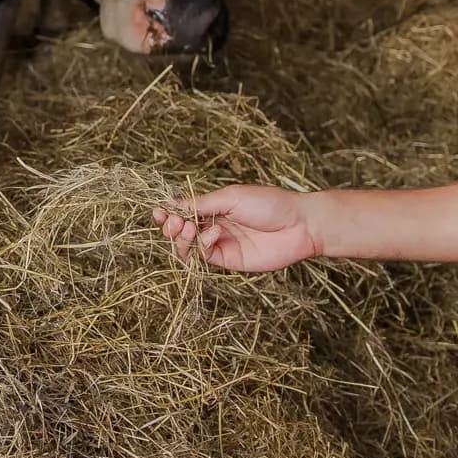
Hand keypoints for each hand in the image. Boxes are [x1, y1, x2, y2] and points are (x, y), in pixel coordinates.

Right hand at [157, 183, 321, 274]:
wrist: (299, 225)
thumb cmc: (269, 203)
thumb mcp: (232, 197)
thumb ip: (202, 204)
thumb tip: (172, 204)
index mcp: (215, 207)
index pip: (183, 212)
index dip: (167, 213)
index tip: (157, 211)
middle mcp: (214, 226)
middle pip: (181, 231)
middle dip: (171, 227)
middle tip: (173, 222)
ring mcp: (222, 244)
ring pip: (189, 247)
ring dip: (182, 238)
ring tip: (188, 229)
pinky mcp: (230, 261)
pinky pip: (205, 257)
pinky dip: (202, 246)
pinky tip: (214, 234)